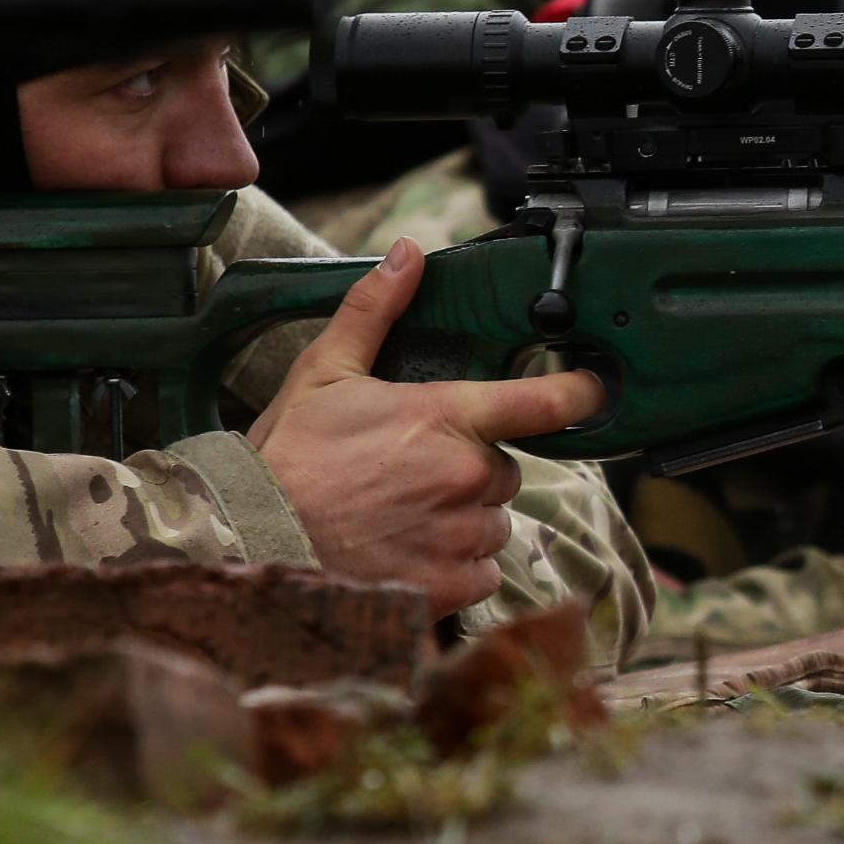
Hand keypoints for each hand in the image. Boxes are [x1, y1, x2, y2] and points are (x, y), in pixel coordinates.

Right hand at [247, 238, 600, 615]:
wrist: (249, 540)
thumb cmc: (285, 458)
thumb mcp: (324, 372)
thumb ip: (375, 311)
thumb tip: (408, 254)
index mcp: (443, 418)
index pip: (541, 403)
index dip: (577, 394)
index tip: (594, 392)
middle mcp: (464, 478)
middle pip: (503, 471)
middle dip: (469, 472)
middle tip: (411, 473)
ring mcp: (460, 538)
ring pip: (493, 524)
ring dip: (463, 522)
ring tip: (402, 517)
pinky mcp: (450, 589)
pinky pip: (481, 575)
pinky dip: (455, 569)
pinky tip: (408, 554)